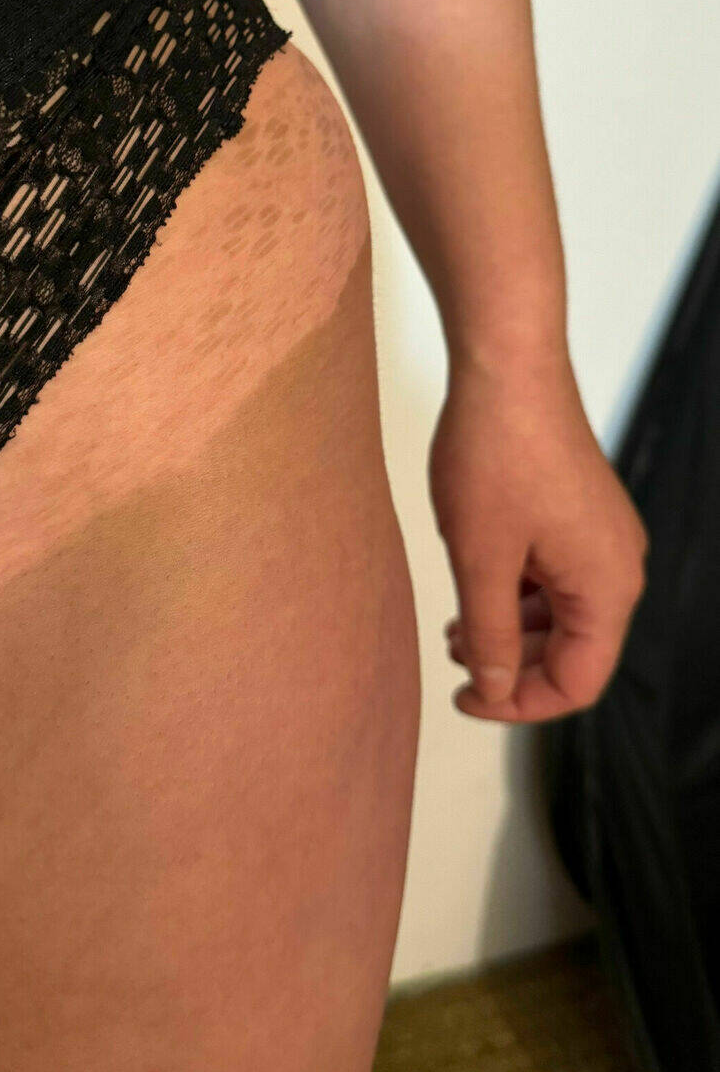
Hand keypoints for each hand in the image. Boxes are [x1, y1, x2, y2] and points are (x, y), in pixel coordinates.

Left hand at [427, 347, 648, 721]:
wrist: (508, 366)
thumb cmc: (496, 455)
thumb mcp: (481, 559)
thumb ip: (488, 634)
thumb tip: (494, 689)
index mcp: (608, 587)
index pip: (578, 682)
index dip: (519, 704)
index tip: (465, 699)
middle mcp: (617, 566)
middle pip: (574, 651)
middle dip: (513, 666)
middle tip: (454, 664)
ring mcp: (601, 537)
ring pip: (560, 614)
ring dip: (509, 630)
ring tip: (454, 628)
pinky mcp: (580, 514)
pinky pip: (555, 576)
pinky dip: (516, 593)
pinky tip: (473, 588)